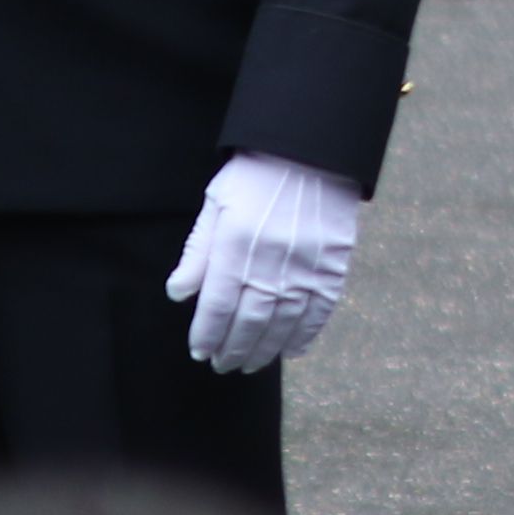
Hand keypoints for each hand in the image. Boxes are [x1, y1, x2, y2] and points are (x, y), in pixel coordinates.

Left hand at [168, 152, 362, 372]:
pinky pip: (319, 310)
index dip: (207, 334)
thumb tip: (179, 293)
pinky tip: (291, 350)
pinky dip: (305, 334)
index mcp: (236, 242)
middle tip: (223, 364)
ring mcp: (306, 264)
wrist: (311, 150)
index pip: (218, 304)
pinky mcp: (333, 264)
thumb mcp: (216, 204)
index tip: (200, 351)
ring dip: (265, 350)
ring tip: (250, 364)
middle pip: (249, 320)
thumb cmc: (256, 175)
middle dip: (233, 349)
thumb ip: (198, 251)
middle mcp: (271, 258)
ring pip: (283, 322)